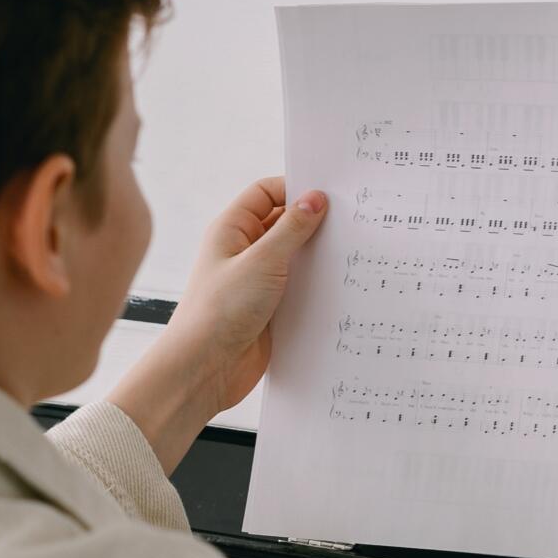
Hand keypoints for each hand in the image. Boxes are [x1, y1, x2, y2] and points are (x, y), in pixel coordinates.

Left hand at [110, 178, 327, 468]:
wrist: (204, 370)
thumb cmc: (219, 311)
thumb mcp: (261, 262)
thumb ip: (292, 229)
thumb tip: (315, 198)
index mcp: (232, 229)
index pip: (267, 192)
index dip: (296, 187)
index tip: (330, 192)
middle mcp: (244, 251)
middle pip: (285, 223)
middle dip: (315, 222)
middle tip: (352, 220)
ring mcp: (258, 280)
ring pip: (296, 256)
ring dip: (319, 256)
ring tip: (353, 251)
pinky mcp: (271, 307)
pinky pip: (299, 287)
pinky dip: (318, 284)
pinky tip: (342, 284)